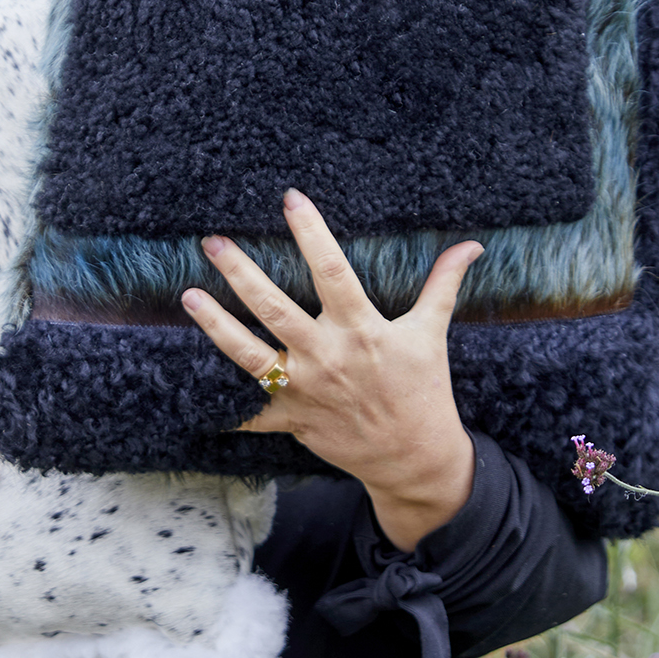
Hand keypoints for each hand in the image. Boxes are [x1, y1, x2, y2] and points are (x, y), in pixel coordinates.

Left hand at [181, 191, 479, 551]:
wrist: (415, 458)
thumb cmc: (423, 391)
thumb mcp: (432, 334)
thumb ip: (443, 285)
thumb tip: (471, 246)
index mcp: (362, 329)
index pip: (332, 270)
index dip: (311, 233)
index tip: (290, 199)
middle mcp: (328, 356)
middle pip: (274, 307)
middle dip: (240, 272)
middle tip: (212, 241)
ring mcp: (306, 390)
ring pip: (250, 354)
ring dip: (215, 325)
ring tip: (189, 295)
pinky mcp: (293, 420)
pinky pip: (250, 411)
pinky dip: (222, 404)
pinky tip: (188, 383)